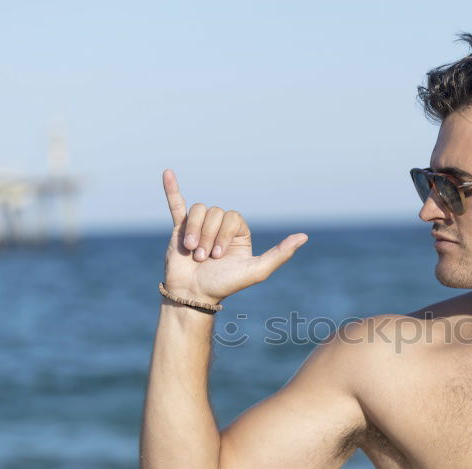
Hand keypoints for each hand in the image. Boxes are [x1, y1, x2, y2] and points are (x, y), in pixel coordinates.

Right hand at [161, 169, 307, 301]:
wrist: (192, 294)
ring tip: (192, 251)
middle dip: (208, 236)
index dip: (223, 233)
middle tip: (205, 258)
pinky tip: (167, 172)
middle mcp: (220, 228)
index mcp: (239, 234)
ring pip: (198, 211)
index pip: (232, 216)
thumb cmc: (225, 285)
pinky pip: (176, 204)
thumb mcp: (257, 271)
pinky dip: (171, 189)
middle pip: (214, 212)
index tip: (219, 256)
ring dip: (194, 231)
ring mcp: (199, 227)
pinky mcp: (180, 229)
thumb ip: (280, 254)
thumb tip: (304, 236)